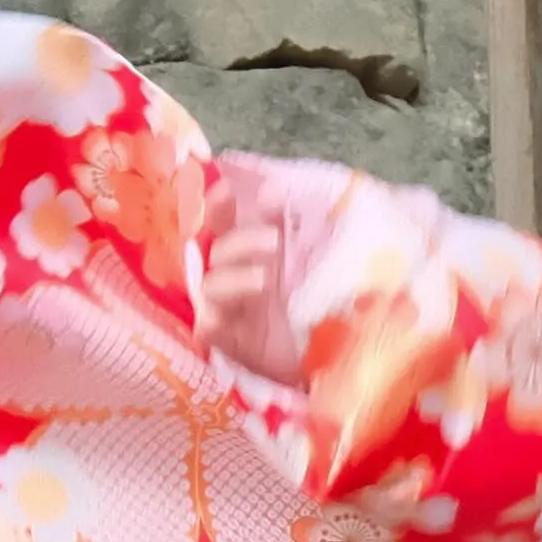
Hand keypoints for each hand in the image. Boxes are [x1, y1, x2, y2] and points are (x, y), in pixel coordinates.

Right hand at [196, 165, 302, 385]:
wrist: (332, 352)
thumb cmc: (313, 299)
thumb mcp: (305, 255)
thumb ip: (286, 221)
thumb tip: (270, 189)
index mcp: (248, 255)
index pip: (223, 224)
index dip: (219, 207)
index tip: (226, 189)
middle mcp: (234, 278)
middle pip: (218, 253)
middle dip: (240, 243)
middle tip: (274, 241)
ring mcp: (229, 311)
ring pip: (210, 288)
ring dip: (232, 279)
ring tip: (264, 278)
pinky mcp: (232, 343)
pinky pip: (209, 330)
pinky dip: (212, 322)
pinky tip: (218, 319)